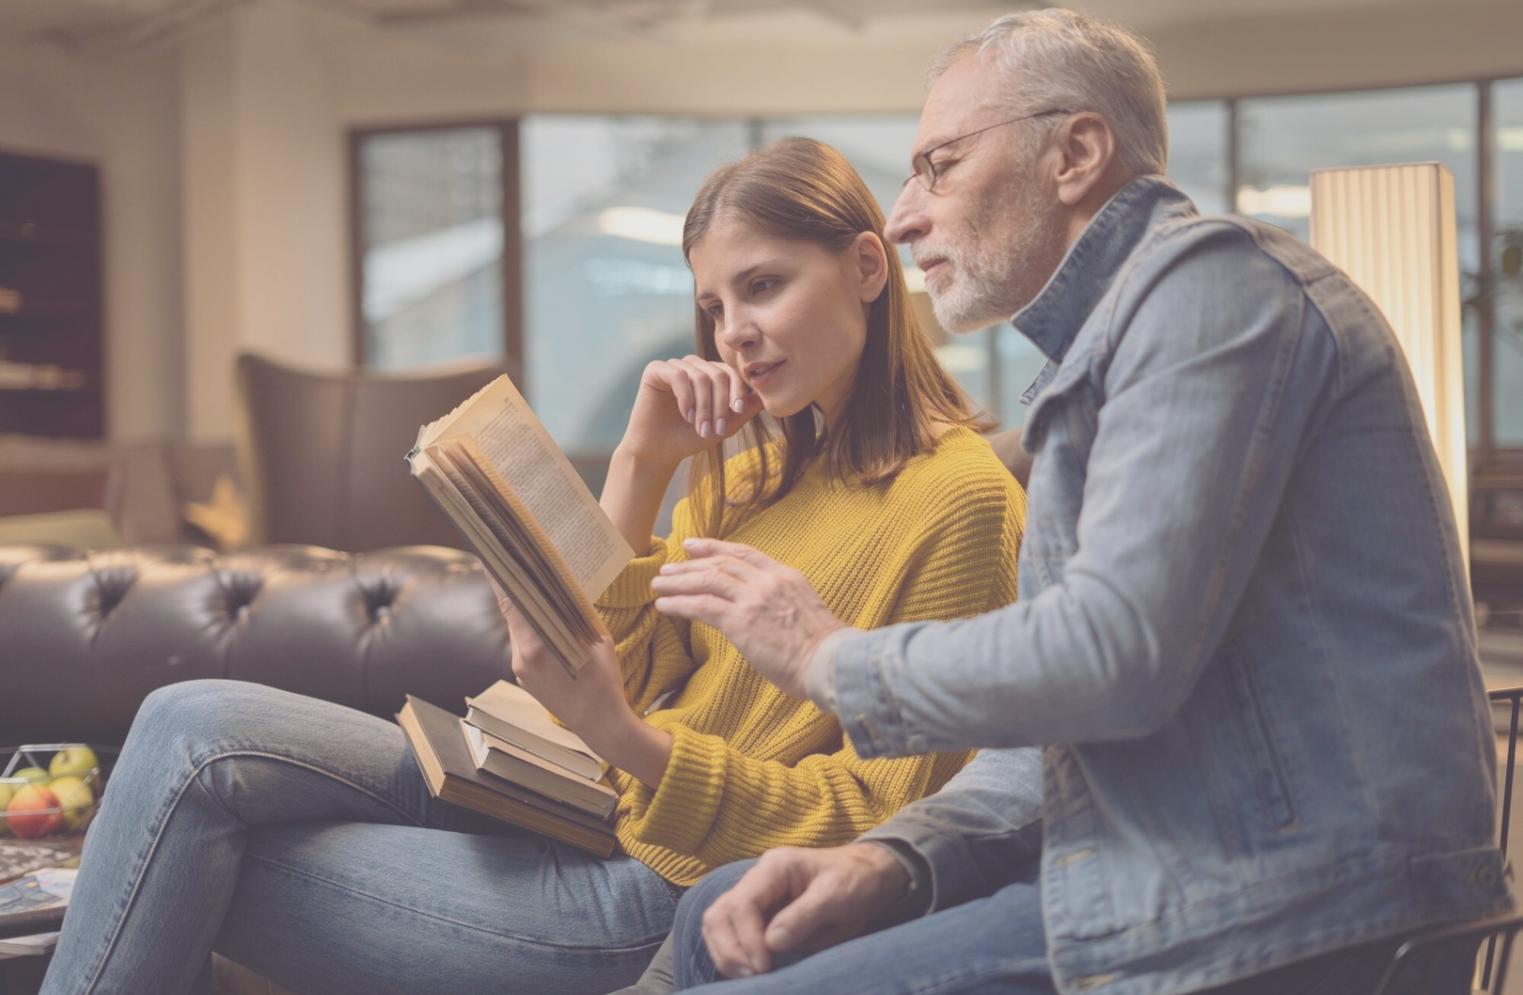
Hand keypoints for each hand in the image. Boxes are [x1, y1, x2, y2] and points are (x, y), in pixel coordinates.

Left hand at [489, 577, 672, 785]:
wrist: (601, 725)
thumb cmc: (604, 682)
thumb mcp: (597, 640)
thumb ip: (576, 613)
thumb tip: (563, 586)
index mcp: (537, 646)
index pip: (512, 603)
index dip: (500, 578)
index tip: (492, 555)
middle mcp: (521, 658)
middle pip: (513, 613)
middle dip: (516, 589)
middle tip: (516, 562)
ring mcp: (521, 670)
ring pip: (519, 629)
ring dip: (526, 610)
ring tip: (536, 591)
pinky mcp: (525, 678)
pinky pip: (524, 645)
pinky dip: (532, 631)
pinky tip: (546, 624)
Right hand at [619, 356, 763, 469]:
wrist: (659, 451)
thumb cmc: (690, 437)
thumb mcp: (725, 424)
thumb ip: (745, 408)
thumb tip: (769, 394)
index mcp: (710, 374)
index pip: (731, 373)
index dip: (737, 389)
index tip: (737, 410)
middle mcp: (693, 366)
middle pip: (717, 374)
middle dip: (719, 404)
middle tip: (716, 429)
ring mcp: (674, 366)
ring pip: (700, 376)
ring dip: (704, 406)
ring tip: (701, 428)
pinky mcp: (656, 370)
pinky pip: (678, 376)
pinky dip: (686, 398)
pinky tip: (686, 416)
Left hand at [650, 538, 844, 698]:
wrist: (831, 663)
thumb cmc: (824, 650)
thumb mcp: (805, 612)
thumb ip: (782, 604)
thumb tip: (766, 613)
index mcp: (785, 576)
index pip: (745, 553)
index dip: (716, 547)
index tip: (694, 545)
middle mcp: (768, 581)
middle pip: (721, 563)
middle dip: (690, 564)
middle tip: (668, 567)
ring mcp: (754, 599)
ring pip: (707, 580)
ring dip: (679, 581)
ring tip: (658, 584)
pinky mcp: (741, 621)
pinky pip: (702, 606)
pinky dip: (679, 603)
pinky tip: (664, 606)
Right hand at [701, 843, 910, 977]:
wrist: (866, 878)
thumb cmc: (854, 881)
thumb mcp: (836, 896)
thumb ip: (803, 916)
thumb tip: (771, 944)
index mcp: (775, 867)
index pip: (742, 903)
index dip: (747, 939)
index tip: (764, 966)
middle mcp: (757, 879)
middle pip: (719, 914)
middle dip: (730, 950)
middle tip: (753, 977)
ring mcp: (754, 896)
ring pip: (717, 924)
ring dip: (726, 954)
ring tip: (749, 978)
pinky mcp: (757, 914)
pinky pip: (729, 933)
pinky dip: (732, 954)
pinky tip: (747, 971)